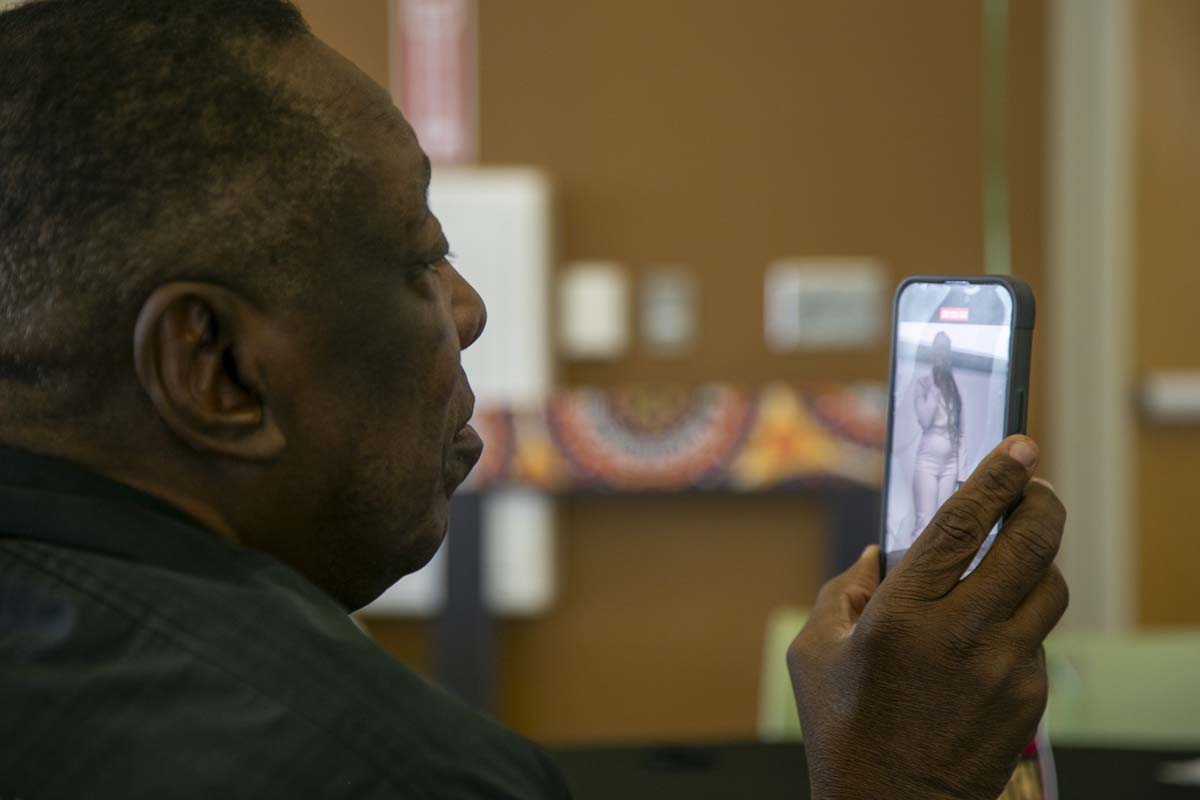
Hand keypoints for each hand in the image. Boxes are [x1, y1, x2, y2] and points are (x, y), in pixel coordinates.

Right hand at [788, 436, 1066, 799]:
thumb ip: (842, 590)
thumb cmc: (843, 730)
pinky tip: (991, 629)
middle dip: (1041, 502)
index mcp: (902, 615)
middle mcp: (962, 636)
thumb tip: (878, 555)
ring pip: (1049, 588)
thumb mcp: (814, 651)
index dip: (996, 478)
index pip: (963, 526)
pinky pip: (1039, 638)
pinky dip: (1021, 619)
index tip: (1019, 446)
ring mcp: (1005, 670)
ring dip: (1038, 560)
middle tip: (1036, 486)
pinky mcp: (1030, 700)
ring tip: (1015, 554)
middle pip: (1031, 545)